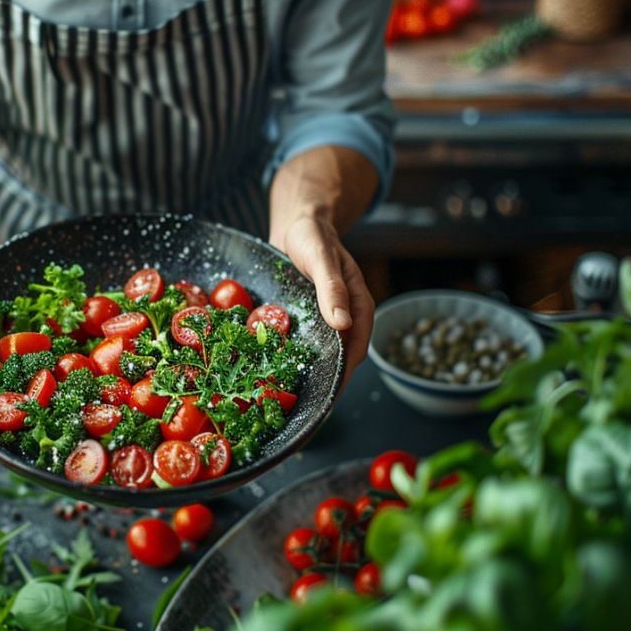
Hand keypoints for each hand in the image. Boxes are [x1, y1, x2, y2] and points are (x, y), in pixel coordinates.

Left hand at [271, 211, 374, 386]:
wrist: (297, 224)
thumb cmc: (312, 236)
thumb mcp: (321, 259)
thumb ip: (332, 288)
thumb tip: (344, 324)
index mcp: (357, 304)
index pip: (356, 347)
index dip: (344, 372)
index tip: (329, 394)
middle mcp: (343, 316)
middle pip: (340, 357)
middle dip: (325, 381)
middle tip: (304, 406)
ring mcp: (324, 319)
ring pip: (321, 353)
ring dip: (308, 372)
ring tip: (287, 398)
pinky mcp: (306, 318)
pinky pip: (303, 342)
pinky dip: (293, 356)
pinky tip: (273, 371)